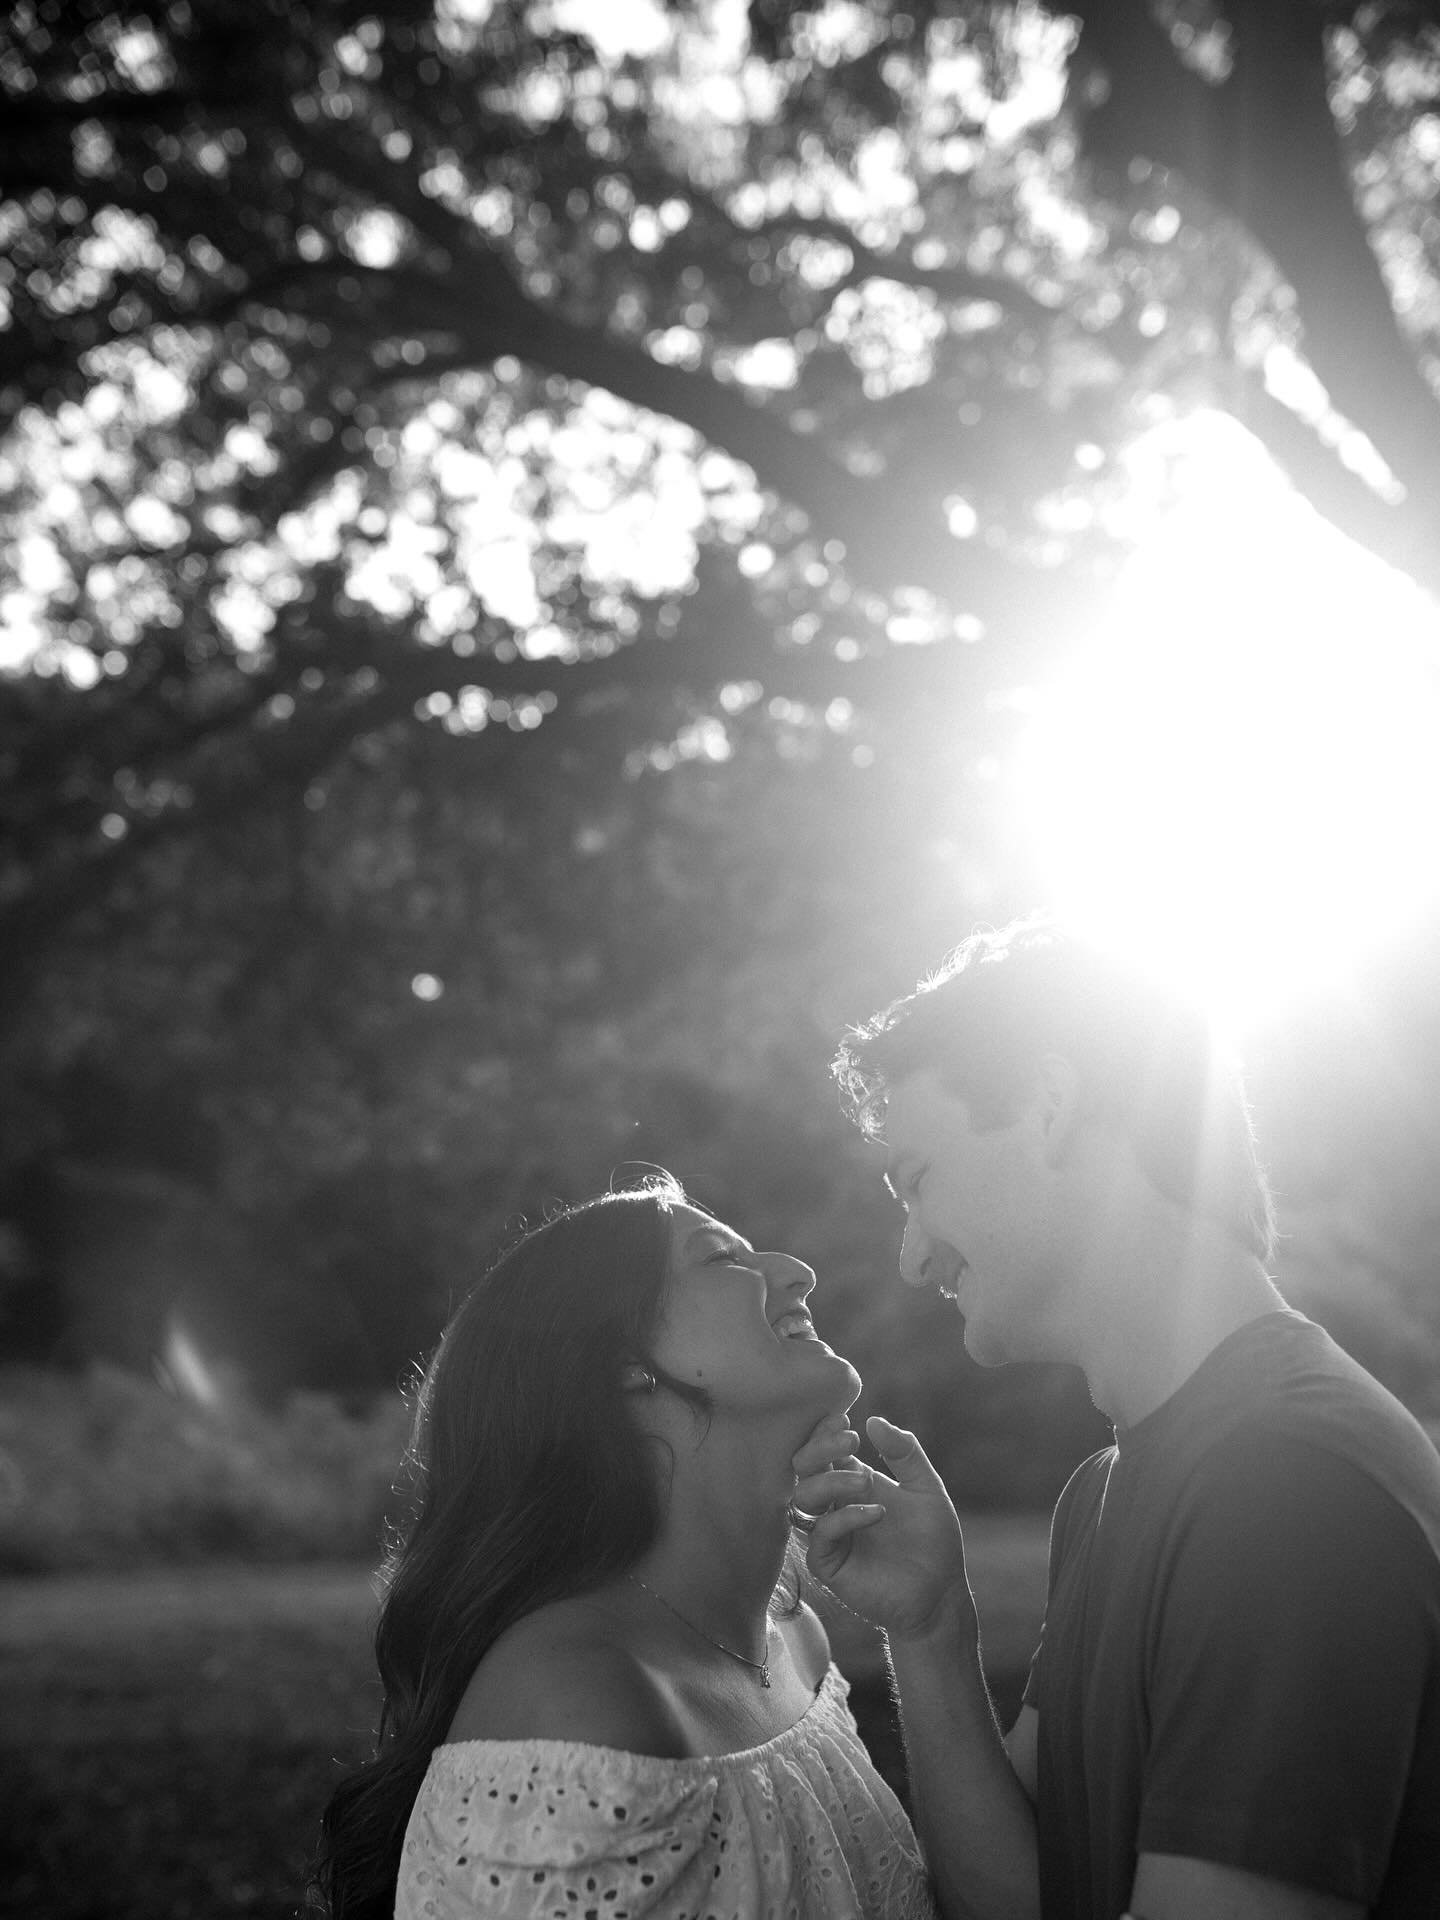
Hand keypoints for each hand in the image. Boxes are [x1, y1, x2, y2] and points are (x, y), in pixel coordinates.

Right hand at [791, 1412, 974, 1641]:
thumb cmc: (934, 1541)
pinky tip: (876, 1515)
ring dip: (830, 1482)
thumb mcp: (926, 1488)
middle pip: (803, 1468)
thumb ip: (905, 1453)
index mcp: (854, 1482)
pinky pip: (820, 1536)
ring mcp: (831, 1534)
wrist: (940, 1594)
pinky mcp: (830, 1565)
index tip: (844, 1421)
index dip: (825, 1432)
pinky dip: (844, 1518)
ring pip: (803, 1499)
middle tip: (849, 1441)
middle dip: (818, 1449)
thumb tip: (874, 1419)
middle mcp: (836, 1504)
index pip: (824, 1450)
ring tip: (867, 1483)